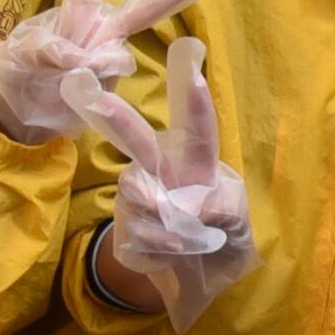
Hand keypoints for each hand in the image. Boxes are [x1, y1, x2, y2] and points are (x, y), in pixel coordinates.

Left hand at [0, 0, 219, 142]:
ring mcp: (106, 61)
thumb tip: (78, 57)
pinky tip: (68, 94)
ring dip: (96, 69)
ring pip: (121, 57)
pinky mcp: (108, 88)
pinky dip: (88, 94)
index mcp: (75, 15)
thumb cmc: (15, 73)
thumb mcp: (19, 56)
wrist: (17, 116)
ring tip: (66, 80)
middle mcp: (99, 33)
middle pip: (143, 8)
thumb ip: (46, 49)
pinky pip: (107, 88)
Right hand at [66, 35, 259, 332]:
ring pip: (138, 194)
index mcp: (193, 162)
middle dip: (116, 118)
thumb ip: (226, 206)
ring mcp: (137, 198)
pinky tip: (174, 251)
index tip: (191, 56)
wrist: (194, 278)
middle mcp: (159, 171)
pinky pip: (140, 232)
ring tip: (191, 238)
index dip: (193, 98)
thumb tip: (195, 205)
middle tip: (96, 97)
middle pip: (136, 139)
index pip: (196, 127)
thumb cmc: (219, 233)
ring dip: (169, 220)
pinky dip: (164, 246)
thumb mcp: (238, 220)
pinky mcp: (124, 228)